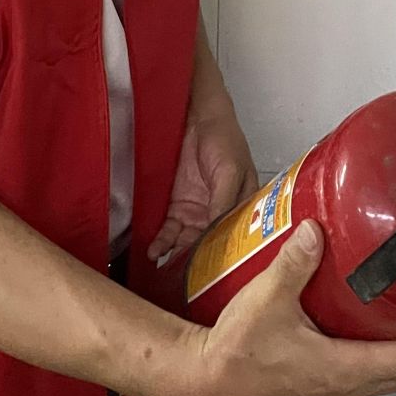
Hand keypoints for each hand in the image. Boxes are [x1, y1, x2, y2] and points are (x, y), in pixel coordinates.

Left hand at [149, 109, 257, 263]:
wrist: (197, 115)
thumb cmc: (224, 137)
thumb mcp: (230, 170)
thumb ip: (223, 202)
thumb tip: (217, 232)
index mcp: (240, 208)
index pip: (233, 238)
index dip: (223, 256)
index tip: (211, 273)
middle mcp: (218, 214)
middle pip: (207, 245)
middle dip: (196, 262)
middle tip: (184, 280)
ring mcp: (197, 211)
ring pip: (186, 241)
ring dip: (176, 255)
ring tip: (165, 270)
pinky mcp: (177, 205)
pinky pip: (168, 229)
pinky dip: (162, 241)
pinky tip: (155, 251)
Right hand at [162, 222, 395, 395]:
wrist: (206, 380)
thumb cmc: (236, 350)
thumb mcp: (267, 298)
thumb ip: (294, 262)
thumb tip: (313, 230)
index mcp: (344, 369)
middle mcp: (347, 386)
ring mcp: (334, 390)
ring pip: (391, 376)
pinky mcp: (321, 385)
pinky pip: (370, 374)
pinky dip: (389, 355)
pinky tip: (380, 328)